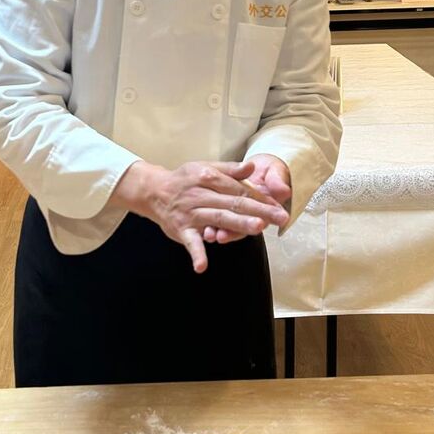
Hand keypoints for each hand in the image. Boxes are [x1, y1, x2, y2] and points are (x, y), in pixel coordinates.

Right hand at [111, 159, 288, 273]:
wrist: (154, 191)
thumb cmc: (185, 180)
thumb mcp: (206, 168)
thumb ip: (230, 169)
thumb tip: (252, 167)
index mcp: (209, 177)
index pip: (239, 188)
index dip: (261, 197)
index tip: (279, 206)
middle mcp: (201, 195)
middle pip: (233, 203)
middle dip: (259, 210)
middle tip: (279, 218)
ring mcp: (191, 214)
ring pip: (218, 219)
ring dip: (237, 225)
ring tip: (256, 229)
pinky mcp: (181, 230)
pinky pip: (190, 243)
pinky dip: (196, 254)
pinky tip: (202, 266)